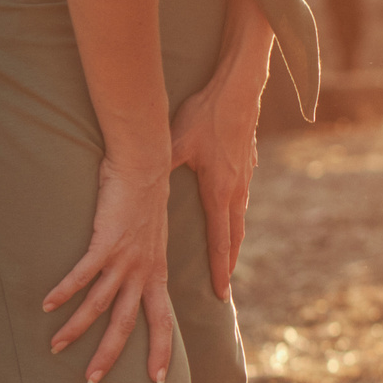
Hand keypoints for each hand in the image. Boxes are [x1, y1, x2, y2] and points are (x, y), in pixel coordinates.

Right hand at [42, 158, 175, 382]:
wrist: (146, 169)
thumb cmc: (145, 205)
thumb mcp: (153, 243)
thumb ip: (144, 266)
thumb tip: (135, 283)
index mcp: (156, 276)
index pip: (163, 323)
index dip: (162, 351)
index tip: (158, 380)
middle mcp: (143, 272)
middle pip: (128, 324)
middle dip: (110, 355)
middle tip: (91, 382)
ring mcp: (125, 259)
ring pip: (100, 304)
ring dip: (76, 328)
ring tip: (55, 348)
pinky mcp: (106, 242)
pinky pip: (83, 274)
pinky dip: (64, 291)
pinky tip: (47, 305)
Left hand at [170, 77, 262, 297]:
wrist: (239, 90)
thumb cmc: (205, 115)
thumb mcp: (175, 141)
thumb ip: (159, 165)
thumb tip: (136, 182)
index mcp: (218, 190)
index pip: (220, 240)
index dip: (219, 268)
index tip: (220, 292)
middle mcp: (236, 190)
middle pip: (234, 236)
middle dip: (228, 263)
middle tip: (225, 287)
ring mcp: (244, 177)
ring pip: (240, 218)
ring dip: (234, 241)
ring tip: (229, 258)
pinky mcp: (247, 164)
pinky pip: (241, 198)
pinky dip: (235, 215)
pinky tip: (230, 212)